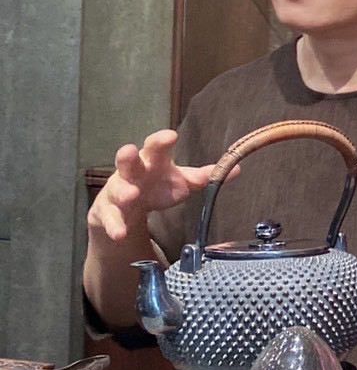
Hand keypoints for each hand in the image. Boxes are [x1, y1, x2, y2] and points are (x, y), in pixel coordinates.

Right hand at [87, 130, 224, 244]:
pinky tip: (120, 233)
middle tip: (130, 150)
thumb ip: (204, 176)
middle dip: (128, 156)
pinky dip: (115, 226)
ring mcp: (117, 190)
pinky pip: (110, 218)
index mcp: (153, 161)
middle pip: (128, 161)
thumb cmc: (158, 186)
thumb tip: (236, 168)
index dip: (162, 141)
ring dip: (123, 191)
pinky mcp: (108, 211)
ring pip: (117, 189)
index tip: (171, 136)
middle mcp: (132, 172)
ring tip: (131, 195)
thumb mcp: (182, 181)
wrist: (130, 207)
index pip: (156, 147)